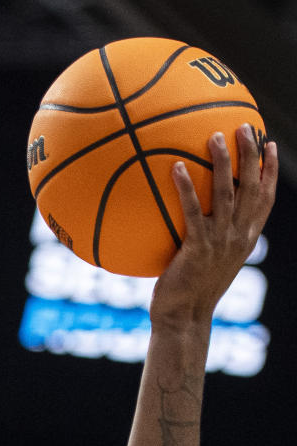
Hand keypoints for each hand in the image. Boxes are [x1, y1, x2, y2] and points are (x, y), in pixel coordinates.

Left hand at [151, 125, 276, 324]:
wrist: (184, 319)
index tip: (269, 144)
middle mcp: (238, 237)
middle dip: (250, 155)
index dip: (270, 171)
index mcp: (245, 239)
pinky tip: (176, 166)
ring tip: (215, 136)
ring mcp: (220, 243)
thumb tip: (197, 215)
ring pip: (227, 194)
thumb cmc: (191, 291)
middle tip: (244, 127)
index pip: (265, 200)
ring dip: (222, 163)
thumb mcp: (210, 262)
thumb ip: (211, 237)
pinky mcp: (197, 249)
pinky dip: (185, 188)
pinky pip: (192, 212)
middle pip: (251, 188)